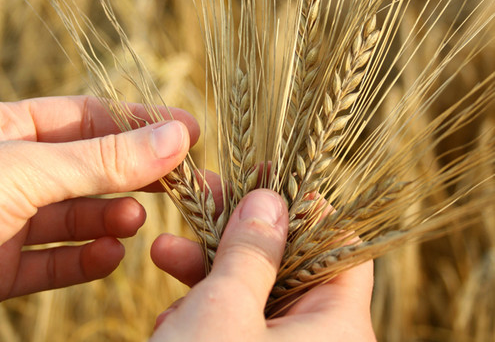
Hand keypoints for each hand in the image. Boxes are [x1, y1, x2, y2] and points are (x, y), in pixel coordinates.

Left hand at [0, 96, 198, 340]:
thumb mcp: (26, 169)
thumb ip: (103, 159)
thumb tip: (175, 137)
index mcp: (3, 127)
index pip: (86, 117)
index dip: (138, 124)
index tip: (187, 131)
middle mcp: (3, 171)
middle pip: (86, 167)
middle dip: (133, 174)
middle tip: (182, 183)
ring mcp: (0, 221)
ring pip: (72, 215)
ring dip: (109, 217)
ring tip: (136, 221)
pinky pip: (52, 260)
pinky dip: (84, 259)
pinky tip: (110, 257)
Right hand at [150, 189, 375, 340]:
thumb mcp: (225, 311)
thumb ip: (251, 250)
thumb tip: (270, 199)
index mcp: (338, 331)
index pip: (340, 248)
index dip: (305, 208)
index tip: (265, 178)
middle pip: (287, 266)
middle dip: (235, 234)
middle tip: (199, 199)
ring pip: (253, 295)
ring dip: (208, 271)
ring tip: (164, 255)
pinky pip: (236, 327)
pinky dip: (203, 313)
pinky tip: (170, 318)